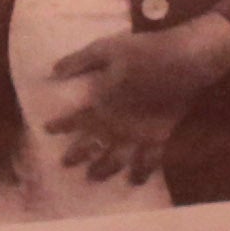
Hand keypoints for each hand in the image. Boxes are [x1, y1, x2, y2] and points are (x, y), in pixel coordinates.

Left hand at [37, 14, 229, 181]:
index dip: (60, 125)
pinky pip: (149, 161)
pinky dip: (142, 172)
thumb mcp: (106, 49)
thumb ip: (80, 62)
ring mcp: (138, 135)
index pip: (74, 120)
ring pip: (116, 160)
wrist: (182, 61)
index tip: (47, 129)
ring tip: (94, 177)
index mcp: (102, 104)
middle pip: (92, 146)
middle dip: (77, 156)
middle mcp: (116, 126)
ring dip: (103, 170)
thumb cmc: (143, 52)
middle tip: (66, 164)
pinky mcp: (159, 137)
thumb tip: (54, 72)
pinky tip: (137, 181)